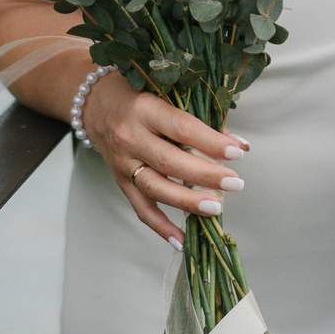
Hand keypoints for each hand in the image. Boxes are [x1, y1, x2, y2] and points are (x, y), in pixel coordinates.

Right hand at [79, 69, 249, 245]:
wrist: (97, 104)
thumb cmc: (139, 93)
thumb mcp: (166, 93)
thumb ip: (198, 116)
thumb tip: (235, 145)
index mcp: (144, 109)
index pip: (181, 128)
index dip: (211, 142)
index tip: (238, 152)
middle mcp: (130, 138)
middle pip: (170, 162)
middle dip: (206, 176)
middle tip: (236, 184)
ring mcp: (123, 163)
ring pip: (156, 188)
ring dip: (188, 202)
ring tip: (216, 208)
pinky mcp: (121, 182)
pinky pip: (141, 208)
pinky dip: (161, 227)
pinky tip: (182, 240)